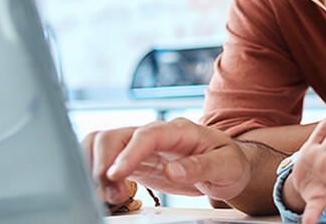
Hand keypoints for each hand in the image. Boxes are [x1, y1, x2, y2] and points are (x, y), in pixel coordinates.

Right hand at [81, 118, 249, 203]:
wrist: (229, 165)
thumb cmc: (229, 162)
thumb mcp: (226, 166)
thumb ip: (200, 167)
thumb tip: (173, 171)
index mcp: (179, 130)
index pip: (146, 135)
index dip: (128, 153)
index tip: (115, 174)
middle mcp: (156, 134)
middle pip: (115, 136)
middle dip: (104, 163)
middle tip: (111, 193)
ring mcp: (142, 145)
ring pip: (103, 144)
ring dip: (96, 167)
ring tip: (108, 194)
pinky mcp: (134, 160)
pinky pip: (105, 158)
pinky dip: (97, 173)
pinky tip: (104, 191)